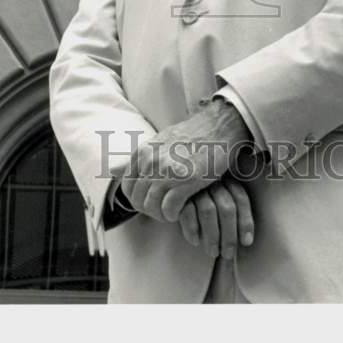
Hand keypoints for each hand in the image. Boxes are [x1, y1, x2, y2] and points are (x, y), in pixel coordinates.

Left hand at [120, 100, 251, 223]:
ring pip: (151, 207)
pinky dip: (173, 214)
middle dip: (149, 210)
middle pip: (137, 200)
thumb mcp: (161, 141)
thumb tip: (123, 171)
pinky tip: (181, 209)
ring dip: (161, 214)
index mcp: (144, 151)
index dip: (137, 199)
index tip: (149, 202)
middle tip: (163, 210)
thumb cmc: (194, 136)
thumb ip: (146, 157)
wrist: (219, 127)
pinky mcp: (184, 180)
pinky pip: (168, 209)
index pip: (127, 187)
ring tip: (172, 211)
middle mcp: (151, 160)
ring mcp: (166, 170)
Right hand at [178, 177, 254, 259]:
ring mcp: (193, 185)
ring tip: (213, 253)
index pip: (240, 198)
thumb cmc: (198, 203)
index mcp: (224, 179)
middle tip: (228, 254)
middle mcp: (210, 180)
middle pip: (227, 207)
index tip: (246, 242)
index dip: (246, 221)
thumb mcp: (216, 203)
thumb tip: (246, 241)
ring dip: (212, 236)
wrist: (164, 192)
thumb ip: (228, 215)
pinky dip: (192, 229)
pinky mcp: (175, 193)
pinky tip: (195, 242)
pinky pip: (187, 212)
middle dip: (229, 235)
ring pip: (208, 211)